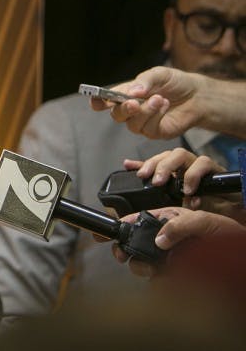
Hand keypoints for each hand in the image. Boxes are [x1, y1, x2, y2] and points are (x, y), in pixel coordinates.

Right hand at [89, 66, 205, 138]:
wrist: (197, 95)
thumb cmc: (175, 83)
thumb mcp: (159, 74)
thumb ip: (144, 81)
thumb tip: (131, 92)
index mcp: (126, 94)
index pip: (105, 101)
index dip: (97, 101)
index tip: (95, 99)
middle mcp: (131, 110)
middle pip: (116, 115)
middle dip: (123, 109)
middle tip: (135, 102)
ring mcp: (142, 123)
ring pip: (132, 124)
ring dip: (146, 111)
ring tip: (160, 99)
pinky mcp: (155, 132)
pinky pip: (148, 129)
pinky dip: (157, 116)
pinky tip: (165, 105)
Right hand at [112, 207, 245, 277]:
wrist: (241, 257)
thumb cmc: (227, 234)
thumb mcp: (205, 221)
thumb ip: (180, 225)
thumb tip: (159, 240)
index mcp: (166, 219)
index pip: (135, 220)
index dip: (117, 225)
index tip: (101, 234)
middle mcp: (162, 239)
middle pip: (130, 244)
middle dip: (123, 250)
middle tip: (122, 255)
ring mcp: (166, 258)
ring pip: (139, 263)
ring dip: (140, 266)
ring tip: (154, 268)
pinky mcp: (173, 276)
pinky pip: (156, 280)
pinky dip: (157, 280)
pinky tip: (166, 277)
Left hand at [123, 149, 242, 218]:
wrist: (234, 209)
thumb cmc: (206, 202)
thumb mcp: (176, 198)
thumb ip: (157, 184)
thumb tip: (131, 169)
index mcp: (177, 171)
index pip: (159, 159)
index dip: (145, 162)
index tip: (132, 169)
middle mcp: (187, 165)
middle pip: (167, 154)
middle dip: (155, 164)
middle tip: (148, 179)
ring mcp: (200, 166)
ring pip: (182, 154)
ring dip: (169, 166)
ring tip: (162, 183)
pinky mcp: (215, 171)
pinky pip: (204, 163)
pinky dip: (193, 175)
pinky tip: (188, 191)